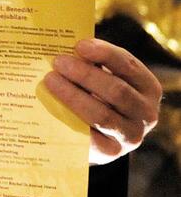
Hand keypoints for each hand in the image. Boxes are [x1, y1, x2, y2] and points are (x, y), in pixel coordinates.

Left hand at [42, 38, 161, 163]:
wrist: (97, 134)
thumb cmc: (97, 94)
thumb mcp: (102, 77)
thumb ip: (91, 62)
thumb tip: (64, 45)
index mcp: (147, 87)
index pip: (128, 66)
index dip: (105, 53)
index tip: (79, 46)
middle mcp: (146, 113)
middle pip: (116, 90)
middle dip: (84, 74)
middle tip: (57, 63)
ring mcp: (131, 135)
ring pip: (101, 114)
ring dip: (72, 95)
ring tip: (49, 80)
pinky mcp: (111, 152)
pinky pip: (90, 137)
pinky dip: (70, 120)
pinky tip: (52, 107)